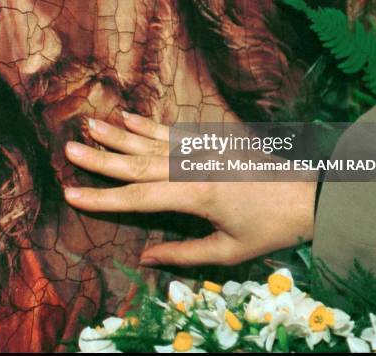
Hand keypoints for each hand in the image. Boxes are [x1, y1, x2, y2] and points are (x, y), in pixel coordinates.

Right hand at [64, 113, 315, 266]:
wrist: (307, 193)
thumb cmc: (269, 228)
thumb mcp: (228, 252)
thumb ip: (183, 254)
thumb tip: (143, 258)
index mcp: (196, 195)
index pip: (139, 198)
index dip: (103, 198)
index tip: (71, 193)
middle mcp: (192, 166)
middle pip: (137, 163)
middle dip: (100, 158)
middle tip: (68, 148)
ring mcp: (200, 149)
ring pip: (150, 142)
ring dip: (118, 134)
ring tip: (89, 124)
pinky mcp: (208, 140)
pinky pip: (171, 131)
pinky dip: (147, 124)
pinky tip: (126, 117)